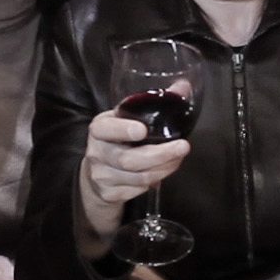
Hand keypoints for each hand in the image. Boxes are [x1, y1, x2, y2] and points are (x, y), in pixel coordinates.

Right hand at [78, 111, 189, 251]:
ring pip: (138, 177)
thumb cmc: (119, 139)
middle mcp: (97, 152)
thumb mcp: (128, 118)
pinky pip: (138, 190)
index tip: (143, 130)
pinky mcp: (109, 193)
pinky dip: (155, 181)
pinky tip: (163, 171)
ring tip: (178, 159)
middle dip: (160, 155)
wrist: (96, 173)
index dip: (123, 130)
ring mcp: (101, 175)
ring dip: (164, 168)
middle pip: (128, 159)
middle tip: (183, 147)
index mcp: (100, 128)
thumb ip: (154, 102)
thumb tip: (184, 86)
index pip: (106, 129)